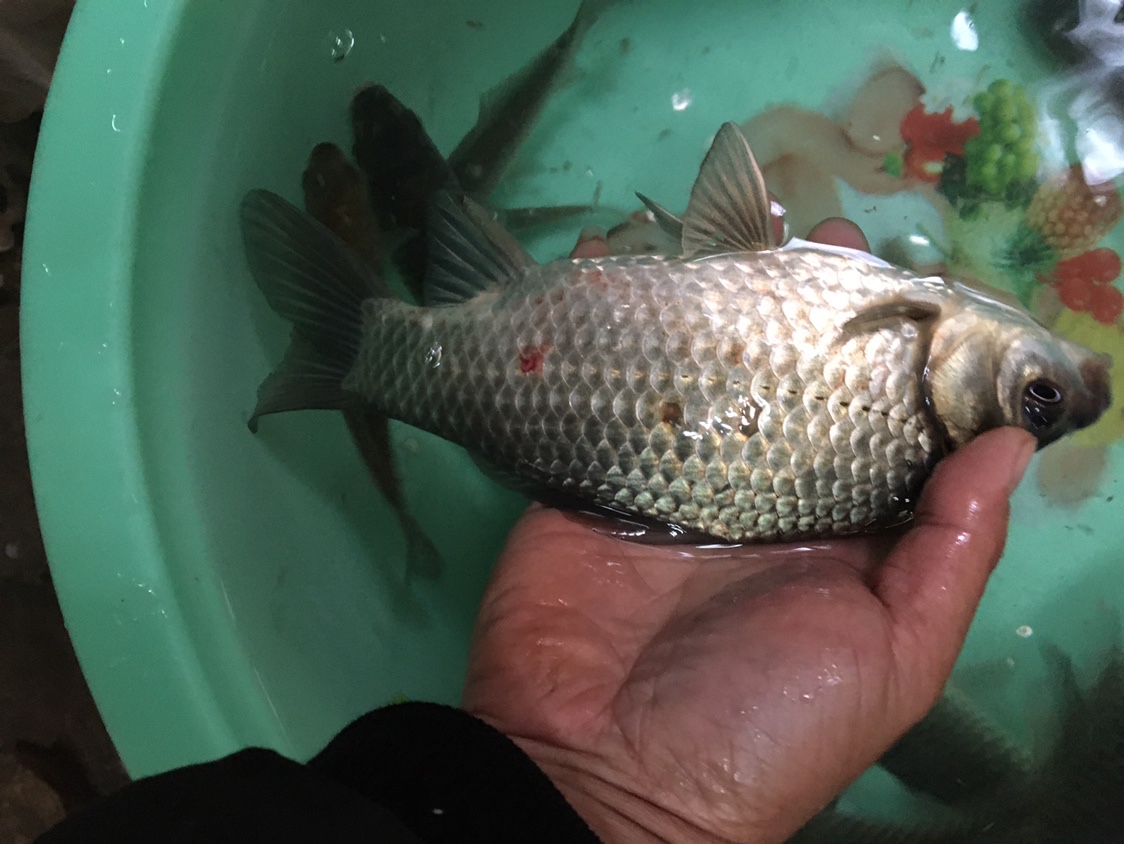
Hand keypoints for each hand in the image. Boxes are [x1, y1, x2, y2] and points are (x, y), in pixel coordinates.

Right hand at [461, 217, 1036, 842]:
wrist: (600, 770)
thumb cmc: (761, 725)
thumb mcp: (890, 658)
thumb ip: (949, 553)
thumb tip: (1006, 444)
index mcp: (840, 530)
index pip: (882, 424)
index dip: (902, 358)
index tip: (914, 288)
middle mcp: (762, 491)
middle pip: (793, 381)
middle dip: (809, 309)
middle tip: (820, 242)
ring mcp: (672, 472)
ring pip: (705, 368)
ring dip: (718, 301)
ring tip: (736, 231)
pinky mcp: (594, 466)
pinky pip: (607, 386)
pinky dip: (611, 326)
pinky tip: (621, 265)